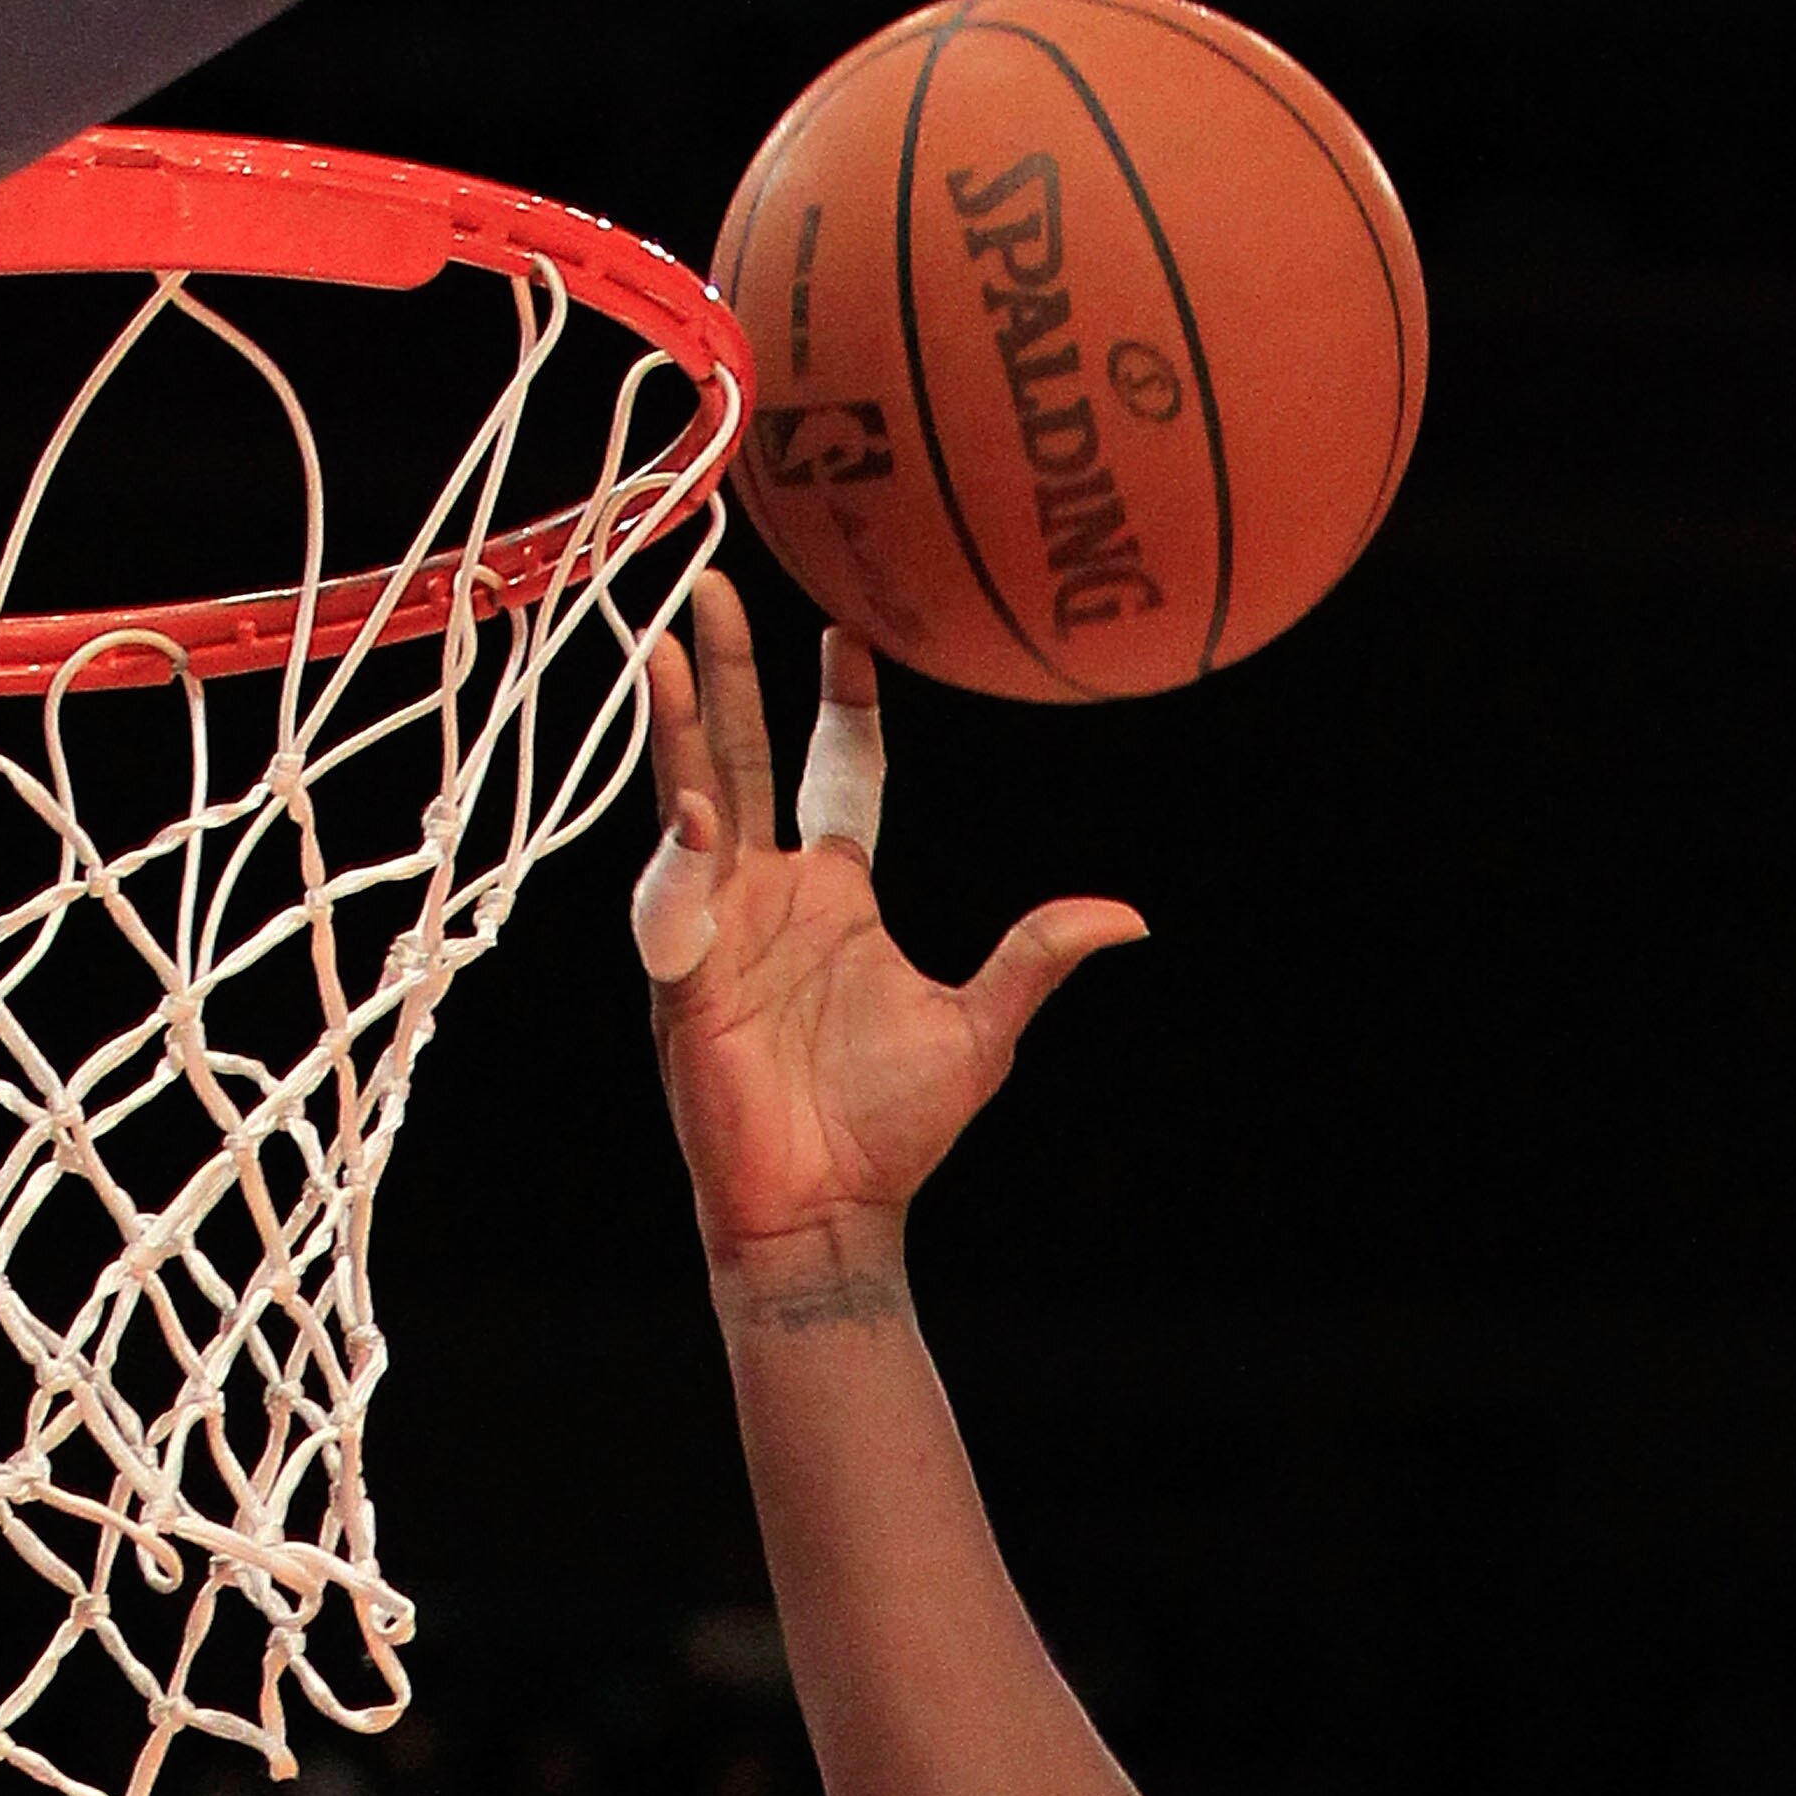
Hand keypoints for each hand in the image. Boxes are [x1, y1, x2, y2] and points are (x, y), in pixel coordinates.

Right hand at [632, 569, 1143, 1313]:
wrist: (830, 1214)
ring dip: (678, 729)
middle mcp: (768, 897)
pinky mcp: (685, 981)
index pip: (835, 776)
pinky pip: (673, 904)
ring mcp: (719, 931)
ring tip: (666, 647)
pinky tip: (698, 812)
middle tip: (716, 581)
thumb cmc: (891, 1130)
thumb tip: (1129, 917)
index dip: (839, 705)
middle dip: (730, 672)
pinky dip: (682, 859)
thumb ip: (1037, 955)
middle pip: (744, 756)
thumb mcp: (983, 1027)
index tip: (850, 631)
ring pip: (691, 802)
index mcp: (835, 897)